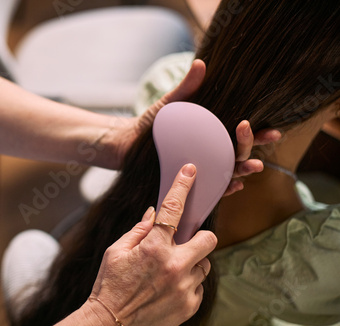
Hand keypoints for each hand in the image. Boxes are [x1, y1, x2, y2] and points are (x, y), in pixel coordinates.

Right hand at [85, 164, 215, 325]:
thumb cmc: (109, 286)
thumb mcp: (116, 252)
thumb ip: (139, 230)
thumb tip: (154, 213)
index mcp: (153, 248)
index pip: (172, 208)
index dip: (182, 185)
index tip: (191, 171)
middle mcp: (174, 266)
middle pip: (208, 239)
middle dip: (200, 237)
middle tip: (185, 243)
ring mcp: (184, 287)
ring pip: (205, 264)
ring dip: (191, 263)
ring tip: (169, 272)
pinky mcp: (190, 305)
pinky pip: (199, 286)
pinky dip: (188, 284)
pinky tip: (169, 288)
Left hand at [110, 59, 280, 195]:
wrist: (126, 144)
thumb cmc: (150, 124)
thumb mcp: (169, 105)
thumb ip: (186, 89)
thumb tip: (201, 63)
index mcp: (209, 134)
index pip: (238, 134)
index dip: (257, 134)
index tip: (272, 130)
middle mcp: (208, 151)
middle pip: (237, 152)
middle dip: (250, 148)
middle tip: (251, 138)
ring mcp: (200, 166)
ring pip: (227, 171)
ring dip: (243, 170)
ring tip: (253, 167)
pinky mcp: (188, 181)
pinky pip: (210, 187)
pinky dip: (224, 188)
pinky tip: (234, 186)